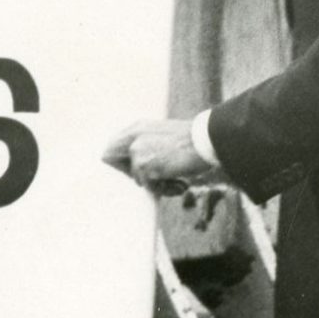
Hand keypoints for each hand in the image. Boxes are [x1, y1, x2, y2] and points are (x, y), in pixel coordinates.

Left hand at [101, 118, 224, 195]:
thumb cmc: (197, 142)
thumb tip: (141, 171)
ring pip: (137, 178)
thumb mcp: (167, 138)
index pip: (113, 144)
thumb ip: (151, 147)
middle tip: (159, 178)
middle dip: (134, 173)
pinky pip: (149, 187)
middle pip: (109, 157)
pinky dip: (165, 190)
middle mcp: (134, 137)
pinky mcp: (144, 166)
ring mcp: (137, 151)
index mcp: (139, 127)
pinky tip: (182, 184)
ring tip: (179, 181)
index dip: (122, 160)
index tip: (135, 170)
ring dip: (157, 184)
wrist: (209, 140)